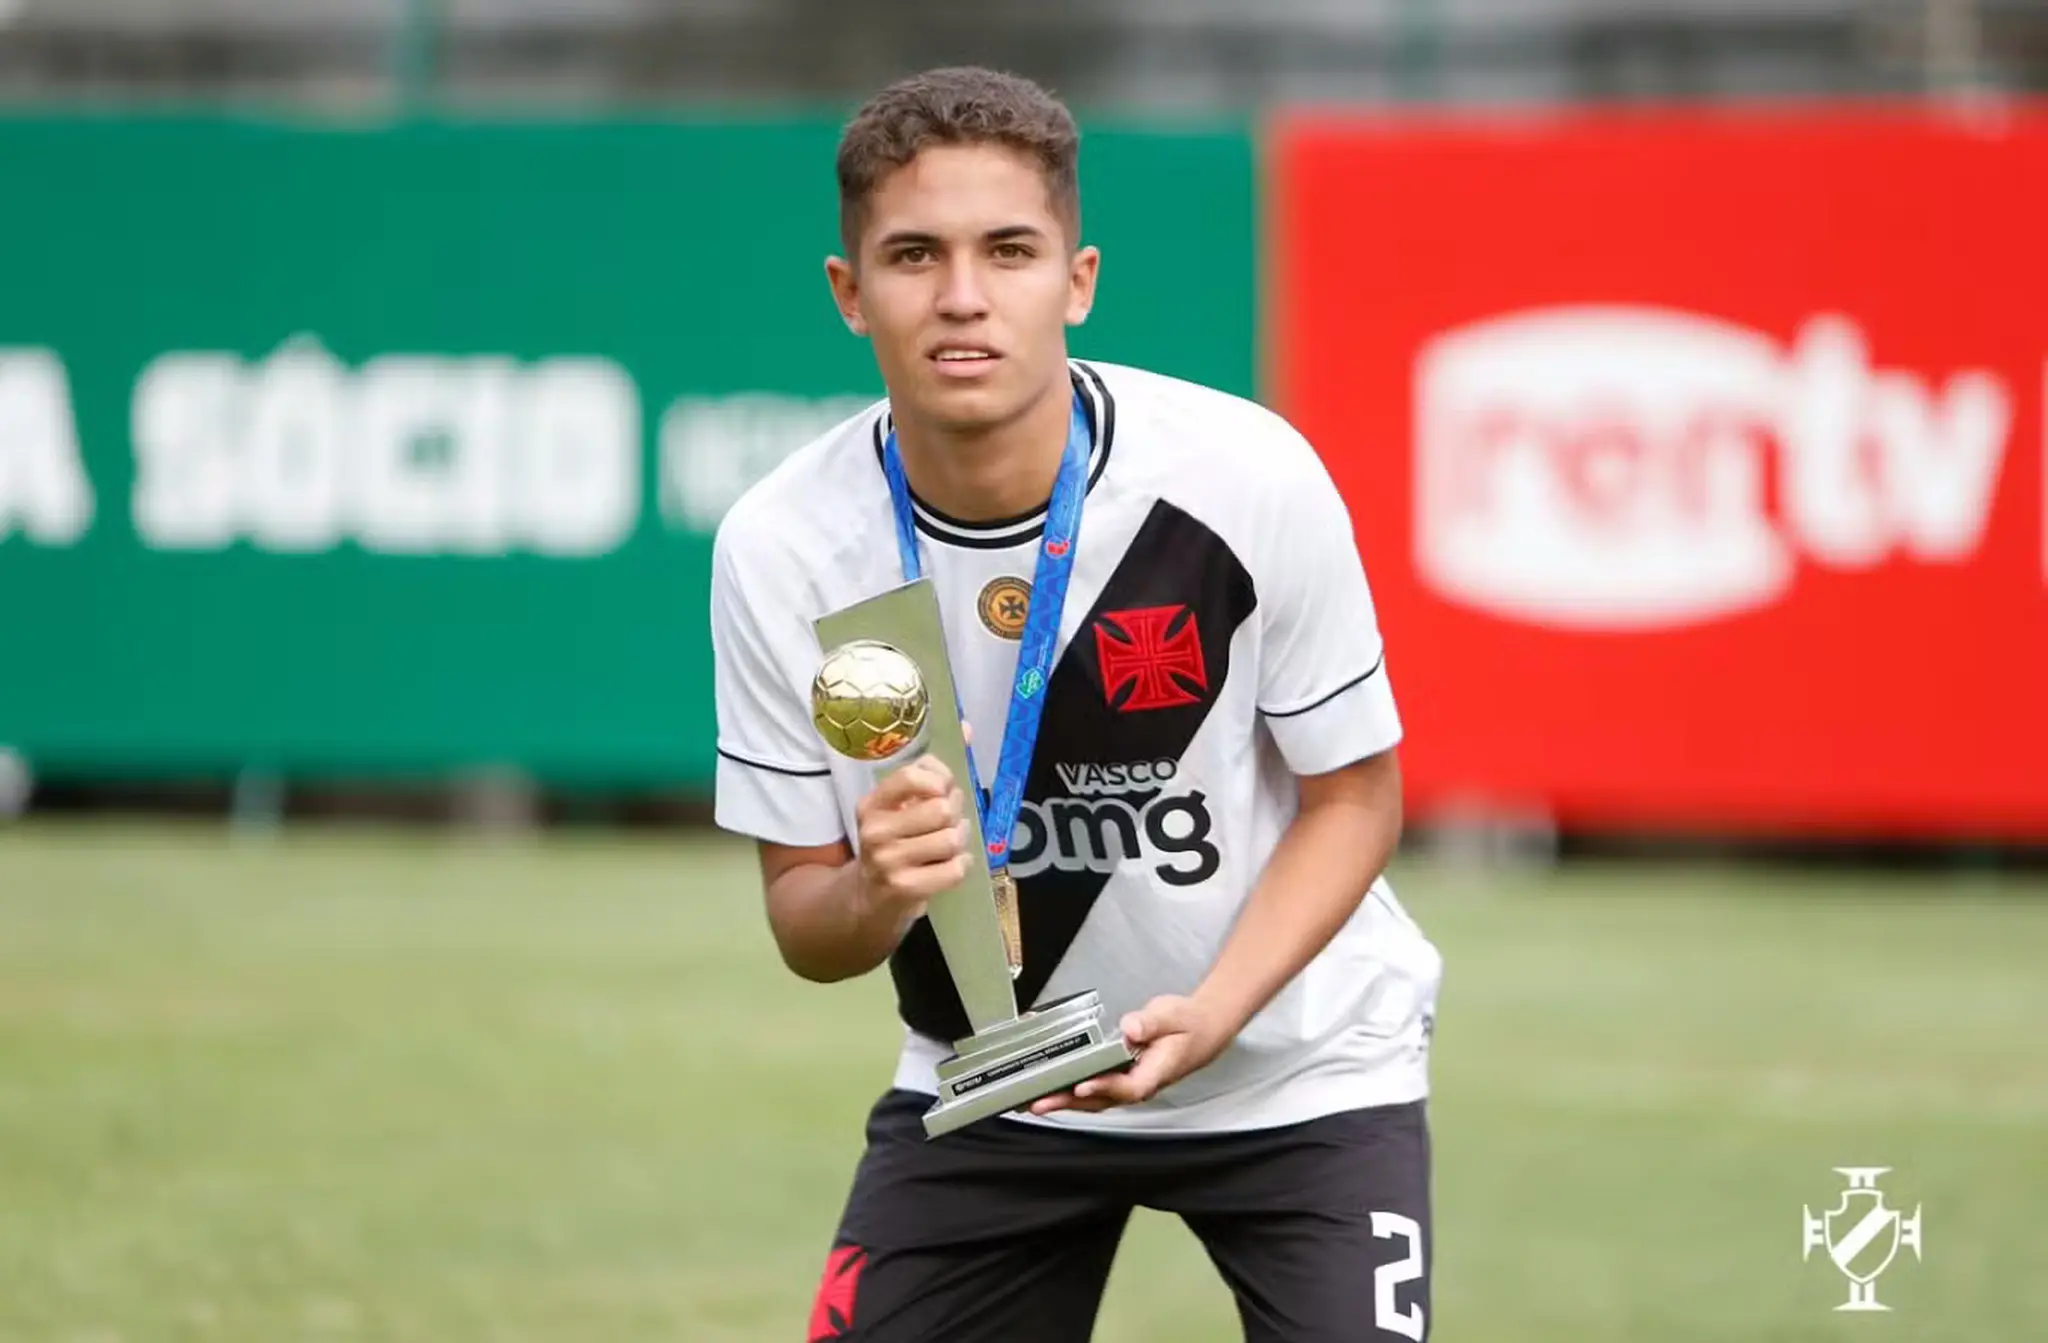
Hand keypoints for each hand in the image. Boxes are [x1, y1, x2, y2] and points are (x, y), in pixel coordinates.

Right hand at [853, 755, 968, 928]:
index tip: (943, 790)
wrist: (868, 899)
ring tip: (950, 843)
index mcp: (873, 804)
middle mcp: (876, 830)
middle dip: (956, 814)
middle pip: (941, 809)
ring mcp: (888, 861)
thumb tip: (968, 728)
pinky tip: (951, 864)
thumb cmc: (894, 843)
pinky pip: (955, 868)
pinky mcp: (905, 888)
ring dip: (961, 840)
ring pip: (952, 839)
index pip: (913, 776)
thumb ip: (931, 769)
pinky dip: (962, 864)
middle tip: (950, 820)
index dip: (941, 781)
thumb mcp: (900, 806)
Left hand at [1026, 994, 1232, 1115]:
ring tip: (1033, 1102)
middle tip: (1039, 1103)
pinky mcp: (1120, 1078)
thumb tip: (1130, 1028)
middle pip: (1102, 1100)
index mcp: (1156, 1073)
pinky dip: (1071, 1090)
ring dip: (1065, 1101)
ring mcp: (1128, 1084)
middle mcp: (1139, 1085)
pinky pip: (1094, 1088)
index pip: (1128, 1086)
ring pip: (1094, 1099)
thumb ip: (1151, 1022)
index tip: (1081, 1085)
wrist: (1202, 1030)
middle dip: (1069, 1103)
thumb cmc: (1188, 1023)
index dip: (1104, 1087)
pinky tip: (1050, 1087)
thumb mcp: (1173, 1016)